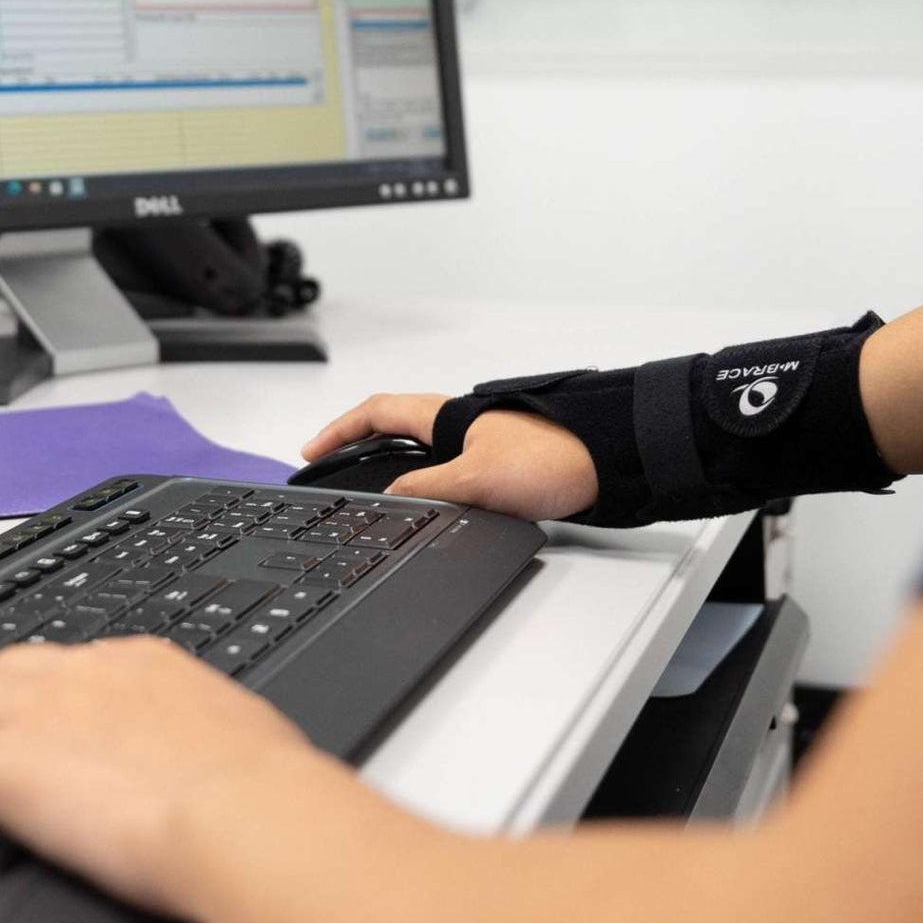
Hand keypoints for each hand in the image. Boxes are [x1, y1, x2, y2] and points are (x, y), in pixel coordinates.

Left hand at [0, 636, 352, 917]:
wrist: (237, 809)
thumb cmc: (259, 784)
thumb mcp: (238, 735)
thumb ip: (206, 734)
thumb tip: (221, 753)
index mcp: (143, 663)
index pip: (74, 661)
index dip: (43, 680)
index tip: (36, 695)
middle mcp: (81, 674)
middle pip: (7, 664)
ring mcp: (33, 712)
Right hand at [302, 393, 598, 520]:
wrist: (611, 464)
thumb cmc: (555, 458)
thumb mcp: (475, 480)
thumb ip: (426, 488)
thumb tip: (388, 498)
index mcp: (446, 415)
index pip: (377, 412)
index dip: (339, 429)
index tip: (311, 449)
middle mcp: (460, 425)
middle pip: (393, 428)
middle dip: (358, 446)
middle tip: (331, 469)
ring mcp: (480, 445)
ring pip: (420, 453)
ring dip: (391, 467)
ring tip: (367, 494)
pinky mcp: (500, 468)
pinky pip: (444, 473)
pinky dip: (422, 487)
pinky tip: (424, 510)